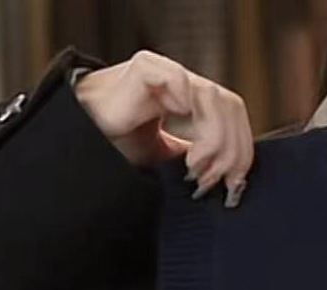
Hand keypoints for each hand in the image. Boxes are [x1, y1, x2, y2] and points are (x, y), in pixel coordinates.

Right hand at [74, 50, 253, 207]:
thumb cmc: (122, 149)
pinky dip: (188, 106)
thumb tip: (232, 176)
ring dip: (213, 137)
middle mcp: (185, 86)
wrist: (86, 143)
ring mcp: (167, 74)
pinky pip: (181, 80)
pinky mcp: (146, 68)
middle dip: (231, 149)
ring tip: (195, 165)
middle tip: (214, 179)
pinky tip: (182, 137)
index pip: (234, 116)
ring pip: (214, 97)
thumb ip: (200, 158)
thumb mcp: (172, 159)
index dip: (241, 149)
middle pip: (231, 107)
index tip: (234, 183)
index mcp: (194, 103)